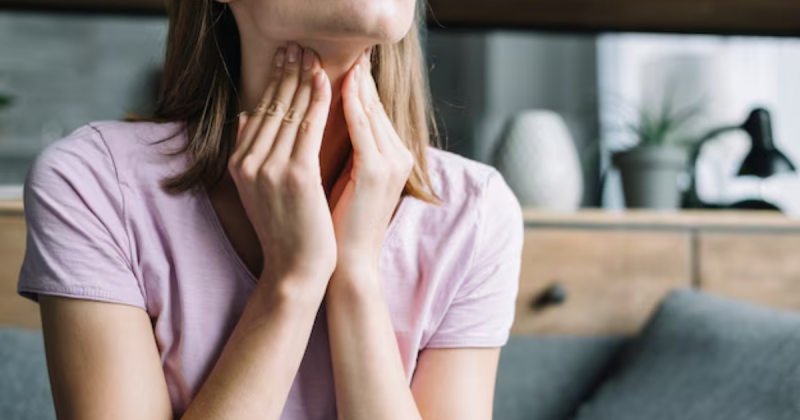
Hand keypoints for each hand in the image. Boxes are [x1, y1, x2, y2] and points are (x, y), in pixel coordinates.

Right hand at [228, 43, 335, 291]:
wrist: (294, 270)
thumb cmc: (285, 231)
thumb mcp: (256, 191)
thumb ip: (250, 153)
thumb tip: (244, 118)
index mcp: (239, 164)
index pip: (259, 112)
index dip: (273, 83)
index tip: (284, 59)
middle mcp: (249, 163)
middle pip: (272, 106)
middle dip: (286, 72)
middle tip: (298, 45)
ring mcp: (271, 169)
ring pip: (291, 113)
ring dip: (303, 80)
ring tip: (313, 55)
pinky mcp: (296, 176)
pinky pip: (309, 129)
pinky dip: (318, 102)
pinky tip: (327, 82)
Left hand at [329, 50, 414, 277]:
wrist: (348, 264)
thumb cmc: (338, 224)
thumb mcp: (340, 179)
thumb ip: (336, 149)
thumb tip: (308, 121)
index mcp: (391, 158)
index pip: (369, 111)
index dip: (351, 84)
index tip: (331, 62)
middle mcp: (398, 155)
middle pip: (372, 103)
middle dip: (351, 74)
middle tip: (328, 48)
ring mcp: (391, 162)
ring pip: (367, 109)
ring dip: (347, 80)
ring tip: (327, 57)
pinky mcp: (378, 170)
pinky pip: (361, 126)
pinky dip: (347, 102)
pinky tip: (333, 83)